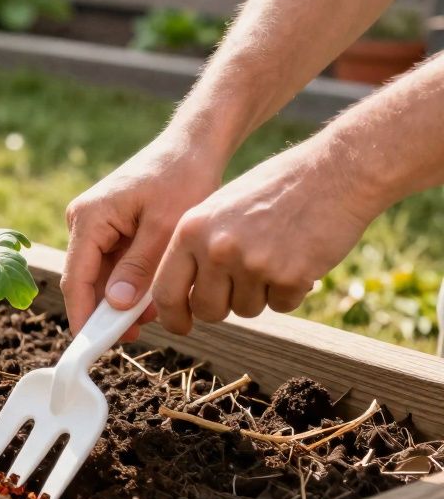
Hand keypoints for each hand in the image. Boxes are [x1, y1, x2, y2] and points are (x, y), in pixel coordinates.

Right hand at [62, 132, 224, 339]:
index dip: (83, 315)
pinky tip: (156, 293)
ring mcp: (96, 223)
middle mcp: (84, 220)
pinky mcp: (111, 225)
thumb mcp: (164, 228)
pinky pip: (115, 263)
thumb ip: (138, 268)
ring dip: (125, 296)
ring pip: (103, 274)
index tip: (93, 345)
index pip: (76, 278)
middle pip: (87, 279)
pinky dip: (133, 280)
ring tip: (157, 311)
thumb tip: (115, 306)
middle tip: (140, 332)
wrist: (194, 146)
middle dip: (110, 309)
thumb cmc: (182, 177)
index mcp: (89, 217)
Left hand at [152, 137, 378, 332]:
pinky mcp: (289, 276)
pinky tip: (298, 257)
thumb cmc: (273, 190)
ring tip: (274, 255)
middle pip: (207, 309)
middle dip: (222, 306)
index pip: (165, 292)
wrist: (333, 172)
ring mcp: (253, 264)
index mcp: (191, 230)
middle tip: (240, 285)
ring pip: (245, 310)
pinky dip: (291, 291)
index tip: (182, 326)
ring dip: (260, 294)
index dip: (172, 317)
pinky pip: (281, 306)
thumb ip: (196, 248)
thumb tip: (179, 297)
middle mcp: (216, 248)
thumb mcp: (219, 209)